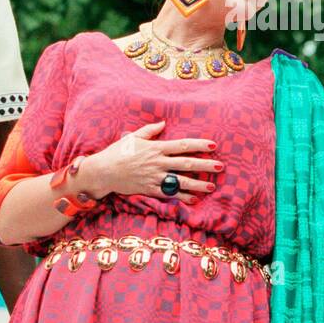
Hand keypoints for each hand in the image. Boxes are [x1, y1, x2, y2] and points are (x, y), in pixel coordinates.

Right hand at [84, 120, 222, 205]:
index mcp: (156, 148)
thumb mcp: (133, 137)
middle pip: (187, 163)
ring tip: (211, 185)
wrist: (103, 171)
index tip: (213, 145)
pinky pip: (169, 194)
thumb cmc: (117, 152)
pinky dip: (182, 197)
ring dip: (198, 184)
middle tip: (220, 166)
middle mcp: (158, 162)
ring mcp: (155, 177)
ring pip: (181, 181)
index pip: (183, 145)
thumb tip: (163, 123)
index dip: (199, 145)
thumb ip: (150, 130)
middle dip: (205, 165)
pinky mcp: (150, 189)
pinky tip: (193, 199)